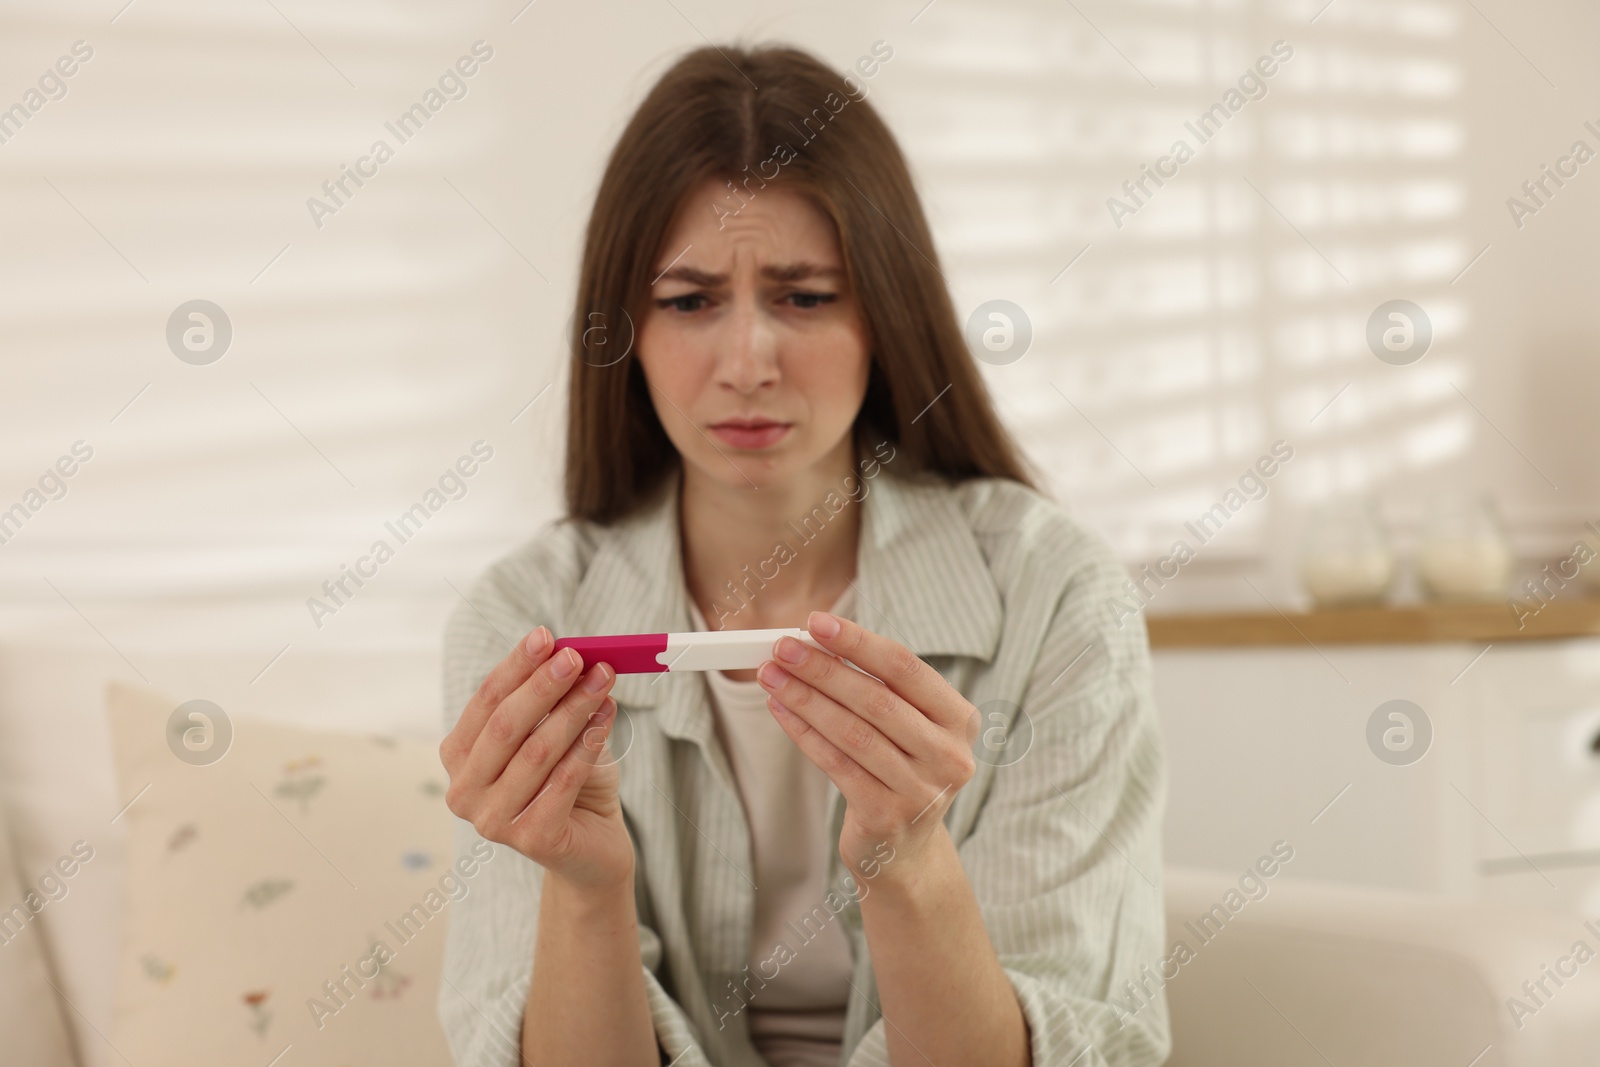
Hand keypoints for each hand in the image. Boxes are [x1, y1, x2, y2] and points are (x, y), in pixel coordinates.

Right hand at [440, 627, 631, 892]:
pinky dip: (587, 743)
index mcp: (459, 757)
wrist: (591, 846)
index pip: (485, 701)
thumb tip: (569, 652)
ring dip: (574, 709)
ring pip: (536, 751)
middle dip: (544, 685)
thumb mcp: (555, 732)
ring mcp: (492, 821)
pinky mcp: (530, 840)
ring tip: (603, 680)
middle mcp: (464, 791)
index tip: (546, 636)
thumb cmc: (569, 783)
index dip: (515, 666)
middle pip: (505, 725)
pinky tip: (607, 716)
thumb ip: (552, 699)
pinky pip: (563, 780)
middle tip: (578, 656)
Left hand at [756, 612, 978, 886]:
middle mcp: (949, 755)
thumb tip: (817, 642)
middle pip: (876, 699)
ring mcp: (921, 790)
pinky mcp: (886, 815)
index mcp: (960, 720)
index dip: (858, 642)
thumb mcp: (908, 727)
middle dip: (822, 669)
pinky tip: (781, 710)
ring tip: (772, 675)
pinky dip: (803, 732)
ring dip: (805, 698)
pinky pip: (836, 763)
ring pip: (852, 731)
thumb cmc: (901, 770)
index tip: (817, 622)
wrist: (905, 851)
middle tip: (783, 647)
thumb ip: (879, 687)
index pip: (905, 668)